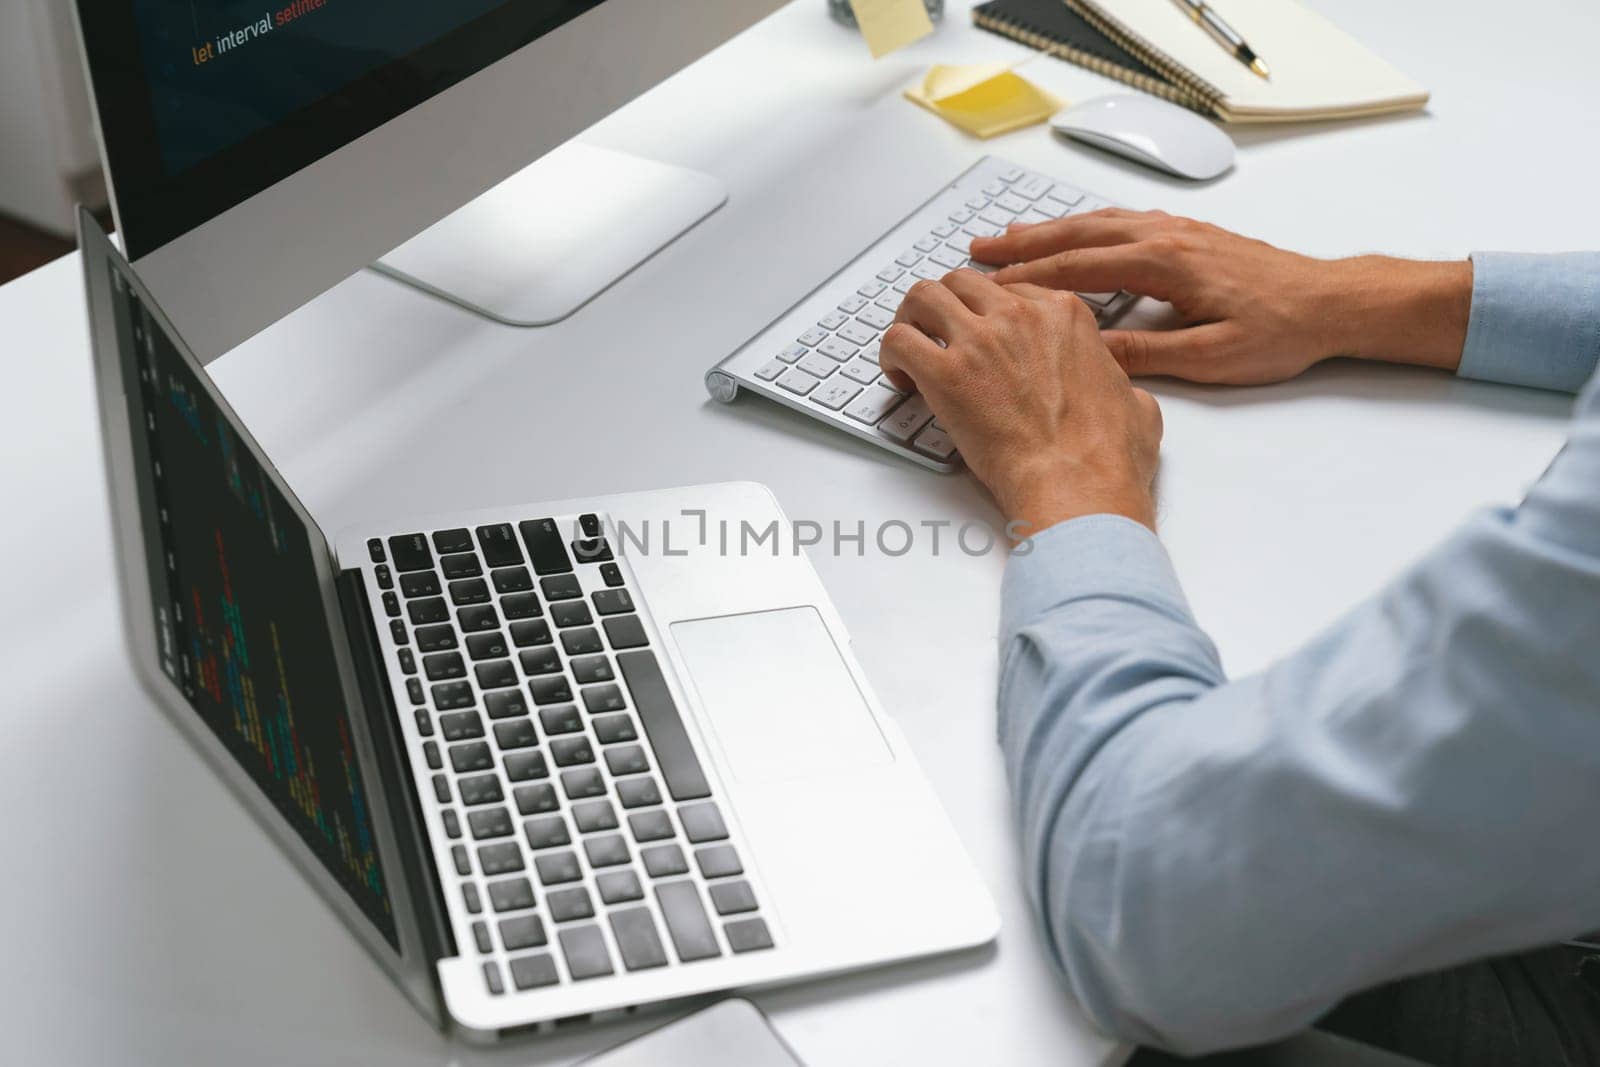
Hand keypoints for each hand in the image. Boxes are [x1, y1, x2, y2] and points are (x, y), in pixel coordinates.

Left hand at [879, 270, 1162, 534]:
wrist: (1078, 484)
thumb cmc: (1105, 455)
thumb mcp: (1137, 403)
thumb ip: (1122, 385)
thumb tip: (1123, 394)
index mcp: (1064, 315)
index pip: (1010, 289)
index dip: (987, 311)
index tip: (979, 330)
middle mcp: (1020, 316)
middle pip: (963, 284)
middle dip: (945, 306)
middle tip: (936, 333)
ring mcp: (981, 341)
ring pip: (924, 297)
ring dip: (911, 319)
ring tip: (909, 348)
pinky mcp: (946, 374)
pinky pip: (899, 341)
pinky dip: (892, 355)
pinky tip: (899, 377)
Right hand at [970, 209, 1473, 384]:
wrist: (1330, 301)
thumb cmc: (1279, 331)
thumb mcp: (1210, 358)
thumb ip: (1146, 353)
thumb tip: (1090, 354)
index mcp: (1165, 264)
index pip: (1079, 269)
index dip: (1029, 279)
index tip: (989, 287)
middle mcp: (1166, 237)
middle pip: (1078, 235)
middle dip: (1024, 244)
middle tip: (978, 250)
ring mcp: (1178, 231)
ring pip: (1098, 223)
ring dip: (1049, 230)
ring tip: (1009, 236)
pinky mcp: (1189, 235)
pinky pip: (1122, 221)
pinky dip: (1085, 225)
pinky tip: (1074, 231)